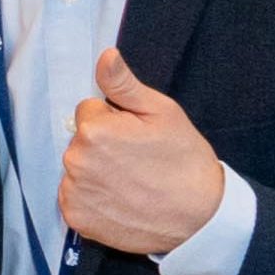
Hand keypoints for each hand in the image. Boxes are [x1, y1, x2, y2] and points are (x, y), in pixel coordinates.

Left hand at [52, 45, 225, 260]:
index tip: (136, 137)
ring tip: (130, 182)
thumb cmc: (184, 159)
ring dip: (96, 171)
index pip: (89, 111)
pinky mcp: (76, 218)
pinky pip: (75, 197)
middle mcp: (76, 161)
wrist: (200, 216)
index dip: (114, 120)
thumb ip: (123, 84)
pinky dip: (92, 198)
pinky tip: (120, 200)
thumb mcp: (161, 112)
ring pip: (78, 168)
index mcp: (93, 130)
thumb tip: (104, 56)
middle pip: (81, 140)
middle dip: (103, 145)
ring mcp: (74, 193)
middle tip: (136, 160)